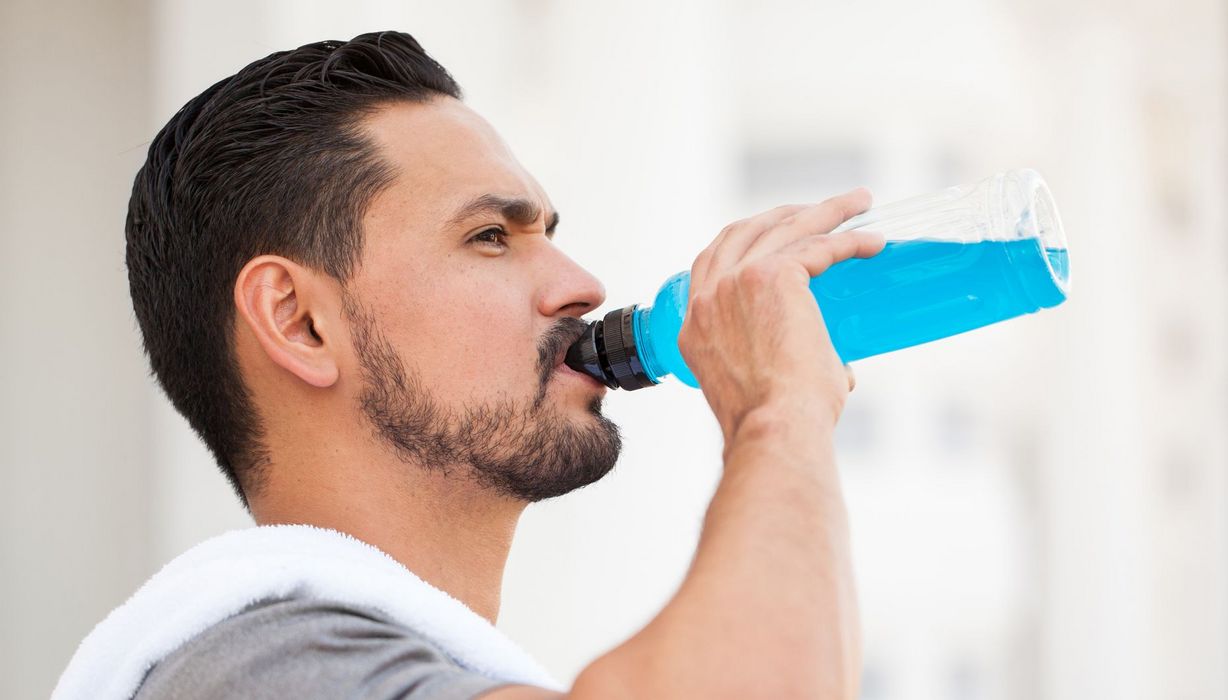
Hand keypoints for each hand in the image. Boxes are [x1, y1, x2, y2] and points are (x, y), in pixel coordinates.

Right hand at [678, 189, 884, 438]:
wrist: (774, 428)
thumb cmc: (776, 424)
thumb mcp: (762, 388)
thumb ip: (790, 371)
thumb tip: (841, 371)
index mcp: (695, 325)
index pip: (711, 264)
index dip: (746, 240)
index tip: (778, 232)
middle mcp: (708, 298)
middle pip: (745, 232)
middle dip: (785, 213)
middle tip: (823, 209)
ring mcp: (735, 283)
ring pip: (785, 227)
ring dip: (826, 211)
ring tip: (859, 202)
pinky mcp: (771, 276)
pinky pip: (817, 245)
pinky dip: (848, 241)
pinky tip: (873, 242)